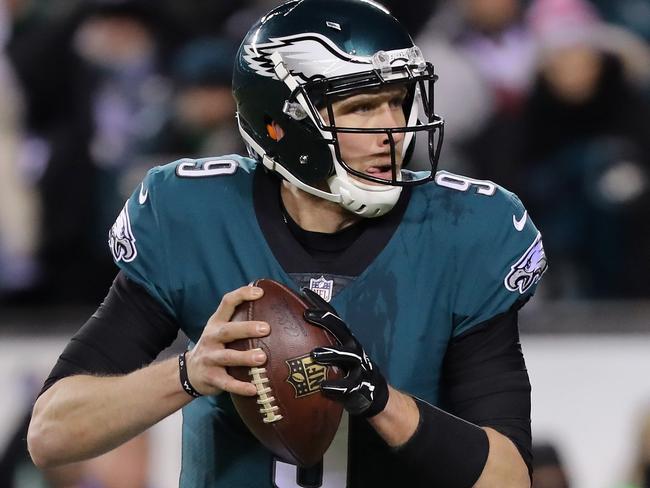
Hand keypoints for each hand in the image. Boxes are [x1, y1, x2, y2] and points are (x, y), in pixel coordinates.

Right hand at [184, 285, 269, 396]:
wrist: (189, 372)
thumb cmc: (214, 347)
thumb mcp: (220, 329)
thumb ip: (238, 319)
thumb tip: (266, 299)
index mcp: (216, 323)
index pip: (227, 303)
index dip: (242, 295)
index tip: (260, 292)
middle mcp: (212, 338)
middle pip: (228, 331)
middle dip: (246, 329)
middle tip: (266, 328)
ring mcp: (210, 358)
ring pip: (227, 357)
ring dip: (244, 357)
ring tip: (262, 358)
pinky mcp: (211, 378)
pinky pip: (227, 383)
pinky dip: (240, 386)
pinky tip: (254, 389)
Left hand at [300, 288, 387, 416]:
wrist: (371, 392)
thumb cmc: (346, 369)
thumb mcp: (336, 352)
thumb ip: (319, 342)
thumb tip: (288, 332)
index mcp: (345, 337)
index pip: (332, 315)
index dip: (319, 302)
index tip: (303, 290)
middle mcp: (352, 346)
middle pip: (339, 328)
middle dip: (324, 320)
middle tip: (307, 314)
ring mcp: (357, 364)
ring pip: (345, 354)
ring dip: (330, 353)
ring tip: (315, 354)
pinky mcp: (359, 384)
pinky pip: (347, 385)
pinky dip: (336, 386)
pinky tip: (324, 387)